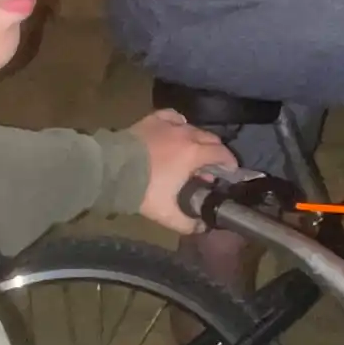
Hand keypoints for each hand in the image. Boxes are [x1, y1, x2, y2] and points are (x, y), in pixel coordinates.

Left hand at [128, 109, 234, 234]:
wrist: (113, 170)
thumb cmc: (144, 190)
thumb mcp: (167, 213)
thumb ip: (187, 223)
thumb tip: (201, 227)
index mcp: (194, 153)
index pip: (222, 154)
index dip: (230, 163)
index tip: (231, 172)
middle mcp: (186, 134)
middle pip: (211, 139)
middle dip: (216, 153)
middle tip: (211, 169)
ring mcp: (168, 125)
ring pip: (193, 128)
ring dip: (199, 141)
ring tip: (193, 154)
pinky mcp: (152, 120)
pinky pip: (173, 117)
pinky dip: (180, 124)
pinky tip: (177, 130)